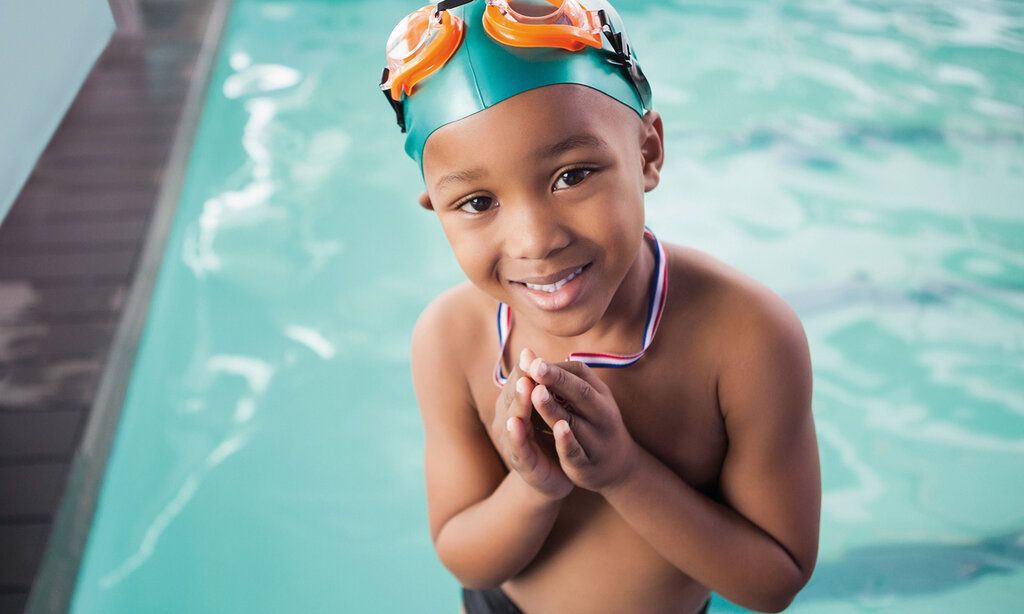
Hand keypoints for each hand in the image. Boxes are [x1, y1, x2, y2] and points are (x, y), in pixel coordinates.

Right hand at [491, 350, 573, 500]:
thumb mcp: (545, 410)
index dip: (523, 369)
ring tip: (525, 387)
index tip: (530, 353)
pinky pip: (518, 448)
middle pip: (512, 397)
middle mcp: (510, 421)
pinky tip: (518, 424)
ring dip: (519, 403)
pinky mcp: (521, 464)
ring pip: (513, 419)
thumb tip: (534, 352)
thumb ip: (540, 386)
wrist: (555, 478)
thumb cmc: (550, 438)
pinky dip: (517, 435)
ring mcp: (513, 443)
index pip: (517, 384)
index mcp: (517, 406)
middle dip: (520, 381)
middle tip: (527, 365)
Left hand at [524, 354, 641, 493]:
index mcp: (600, 395)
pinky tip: (556, 429)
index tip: (532, 359)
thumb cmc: (595, 423)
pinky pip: (576, 451)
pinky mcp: (587, 464)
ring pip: (574, 421)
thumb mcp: (588, 399)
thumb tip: (530, 356)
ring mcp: (596, 440)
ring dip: (554, 407)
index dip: (556, 367)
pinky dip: (567, 441)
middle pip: (580, 393)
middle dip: (556, 379)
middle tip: (535, 366)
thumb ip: (564, 380)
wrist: (619, 467)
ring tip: (536, 392)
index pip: (579, 374)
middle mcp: (602, 414)